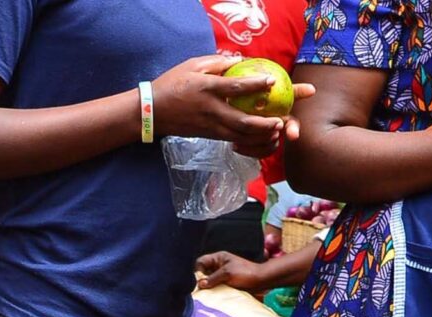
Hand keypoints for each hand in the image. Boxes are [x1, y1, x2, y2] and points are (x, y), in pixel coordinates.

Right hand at [151, 55, 304, 157]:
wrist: (150, 112)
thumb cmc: (171, 84)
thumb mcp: (192, 65)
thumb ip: (217, 62)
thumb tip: (238, 60)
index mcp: (207, 89)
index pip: (235, 87)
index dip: (255, 85)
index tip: (272, 81)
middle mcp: (210, 110)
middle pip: (242, 121)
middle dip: (264, 123)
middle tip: (281, 121)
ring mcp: (208, 126)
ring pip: (238, 135)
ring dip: (259, 136)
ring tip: (275, 132)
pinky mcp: (206, 135)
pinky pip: (231, 139)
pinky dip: (247, 140)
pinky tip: (258, 136)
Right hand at [196, 250, 266, 290]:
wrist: (261, 281)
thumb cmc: (246, 273)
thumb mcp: (227, 273)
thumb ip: (212, 278)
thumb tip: (200, 284)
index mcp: (218, 258)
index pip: (201, 262)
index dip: (198, 270)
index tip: (200, 281)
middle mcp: (218, 266)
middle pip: (202, 272)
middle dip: (201, 280)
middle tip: (202, 288)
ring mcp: (221, 275)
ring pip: (207, 281)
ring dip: (207, 287)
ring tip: (207, 293)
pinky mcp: (224, 284)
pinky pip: (214, 287)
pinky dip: (212, 292)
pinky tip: (212, 296)